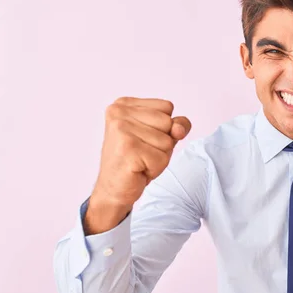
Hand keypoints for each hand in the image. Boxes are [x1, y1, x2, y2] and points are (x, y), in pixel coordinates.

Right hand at [86, 97, 190, 233]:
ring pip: (167, 141)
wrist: (113, 189)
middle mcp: (119, 112)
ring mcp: (122, 129)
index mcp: (124, 104)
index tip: (143, 139)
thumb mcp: (160, 136)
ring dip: (159, 156)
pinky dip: (155, 168)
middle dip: (162, 143)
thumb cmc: (136, 160)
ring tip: (139, 160)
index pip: (167, 107)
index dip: (164, 127)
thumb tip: (179, 129)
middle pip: (168, 122)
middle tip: (141, 152)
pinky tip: (138, 169)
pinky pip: (162, 158)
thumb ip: (177, 125)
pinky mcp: (128, 148)